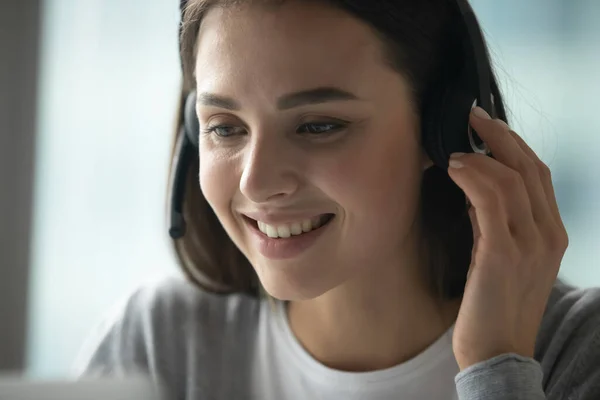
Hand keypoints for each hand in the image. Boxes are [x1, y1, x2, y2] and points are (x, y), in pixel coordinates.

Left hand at [447, 106, 568, 370]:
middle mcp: (547, 234)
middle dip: (499, 135)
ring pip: (512, 179)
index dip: (512, 143)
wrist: (497, 352)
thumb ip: (493, 220)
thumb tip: (473, 184)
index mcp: (551, 233)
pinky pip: (491, 201)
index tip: (485, 125)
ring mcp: (529, 244)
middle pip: (530, 167)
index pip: (538, 173)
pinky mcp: (503, 254)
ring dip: (481, 155)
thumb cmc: (493, 304)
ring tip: (454, 148)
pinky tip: (454, 167)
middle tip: (470, 116)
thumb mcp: (499, 255)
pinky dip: (473, 177)